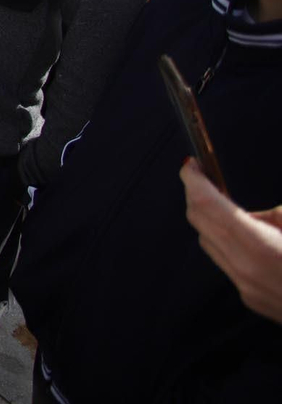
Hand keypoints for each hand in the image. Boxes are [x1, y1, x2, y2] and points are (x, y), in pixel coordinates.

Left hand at [182, 161, 281, 323]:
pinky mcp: (251, 299)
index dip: (193, 180)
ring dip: (208, 219)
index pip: (207, 205)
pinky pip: (224, 262)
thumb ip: (273, 216)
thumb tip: (254, 216)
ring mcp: (246, 287)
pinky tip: (242, 234)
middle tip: (203, 177)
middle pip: (200, 222)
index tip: (191, 165)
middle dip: (196, 195)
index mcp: (260, 247)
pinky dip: (225, 242)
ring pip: (208, 243)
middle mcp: (245, 269)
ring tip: (222, 202)